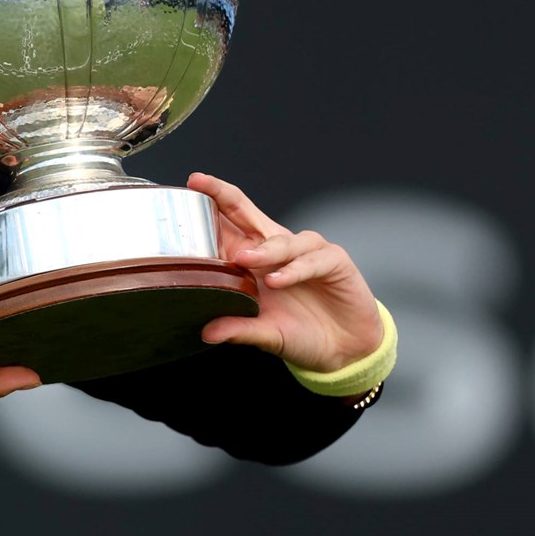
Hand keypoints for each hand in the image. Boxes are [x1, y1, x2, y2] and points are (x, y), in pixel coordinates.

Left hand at [187, 172, 382, 373]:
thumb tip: (207, 332)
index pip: (229, 225)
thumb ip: (238, 329)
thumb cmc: (302, 332)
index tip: (189, 188)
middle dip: (225, 196)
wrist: (345, 349)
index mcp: (255, 258)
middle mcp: (278, 249)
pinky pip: (311, 260)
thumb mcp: (265, 333)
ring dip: (263, 249)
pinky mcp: (334, 261)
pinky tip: (278, 280)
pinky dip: (294, 270)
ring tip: (245, 261)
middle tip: (202, 186)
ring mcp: (306, 252)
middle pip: (248, 213)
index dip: (211, 205)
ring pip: (281, 239)